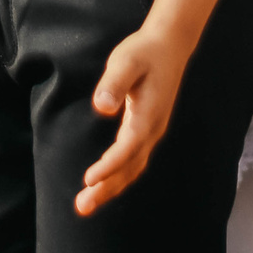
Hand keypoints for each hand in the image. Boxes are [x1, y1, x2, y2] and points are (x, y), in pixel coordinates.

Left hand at [78, 25, 190, 214]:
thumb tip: (102, 106)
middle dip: (106, 189)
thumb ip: (114, 83)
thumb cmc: (145, 51)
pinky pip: (134, 161)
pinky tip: (106, 184)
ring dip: (111, 187)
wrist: (170, 45)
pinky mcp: (148, 129)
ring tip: (87, 204)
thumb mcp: (126, 61)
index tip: (89, 179)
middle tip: (82, 207)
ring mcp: (152, 132)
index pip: (127, 149)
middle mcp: (152, 130)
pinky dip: (120, 176)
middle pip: (129, 168)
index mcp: (148, 116)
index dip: (109, 166)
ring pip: (132, 168)